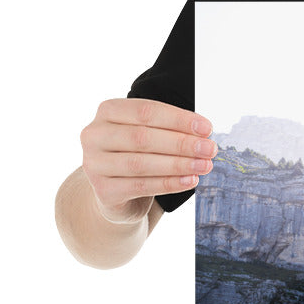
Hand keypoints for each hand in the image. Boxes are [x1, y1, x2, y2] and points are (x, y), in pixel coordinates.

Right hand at [80, 98, 216, 223]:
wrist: (117, 192)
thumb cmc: (139, 153)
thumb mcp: (151, 134)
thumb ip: (171, 129)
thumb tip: (204, 133)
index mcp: (108, 112)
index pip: (146, 111)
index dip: (178, 119)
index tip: (207, 128)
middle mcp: (94, 135)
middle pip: (142, 137)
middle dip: (181, 143)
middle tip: (210, 149)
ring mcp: (94, 164)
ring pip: (141, 163)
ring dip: (178, 164)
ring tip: (205, 165)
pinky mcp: (103, 190)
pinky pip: (141, 186)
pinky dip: (169, 183)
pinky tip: (190, 181)